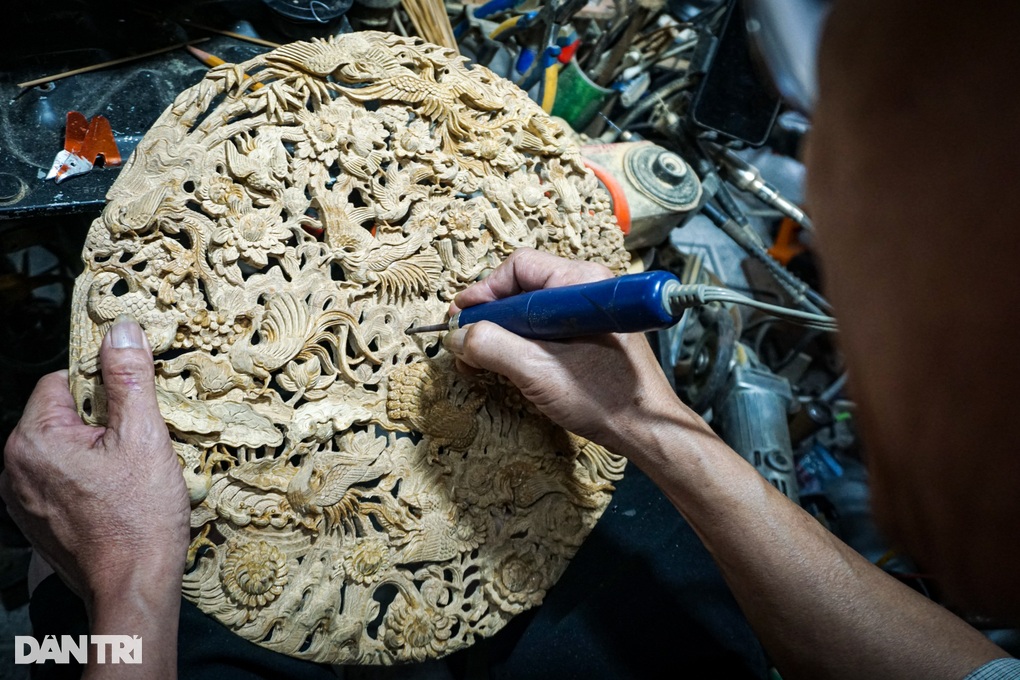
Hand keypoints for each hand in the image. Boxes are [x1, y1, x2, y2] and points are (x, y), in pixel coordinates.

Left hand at [1, 314, 189, 612]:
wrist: (132, 588)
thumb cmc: (139, 519)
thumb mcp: (144, 437)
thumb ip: (129, 379)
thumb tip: (121, 330)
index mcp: (32, 440)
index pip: (63, 382)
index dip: (105, 390)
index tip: (134, 412)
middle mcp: (13, 467)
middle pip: (63, 416)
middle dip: (103, 423)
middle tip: (137, 448)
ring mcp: (19, 498)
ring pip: (63, 448)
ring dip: (96, 452)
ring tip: (129, 476)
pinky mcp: (34, 521)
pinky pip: (60, 479)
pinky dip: (87, 479)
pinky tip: (116, 497)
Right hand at [444, 248, 689, 451]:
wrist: (645, 430)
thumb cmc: (605, 399)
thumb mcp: (536, 371)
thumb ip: (491, 347)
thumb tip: (457, 336)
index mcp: (582, 283)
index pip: (518, 268)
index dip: (483, 292)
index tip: (460, 317)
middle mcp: (588, 289)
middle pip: (522, 288)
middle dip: (490, 316)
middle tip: (466, 341)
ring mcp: (591, 312)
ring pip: (531, 310)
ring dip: (503, 333)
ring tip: (482, 359)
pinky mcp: (591, 334)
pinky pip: (546, 327)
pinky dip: (522, 343)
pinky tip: (509, 366)